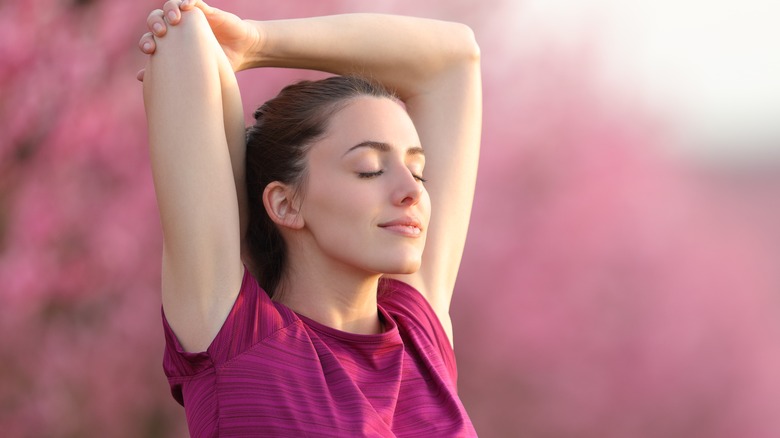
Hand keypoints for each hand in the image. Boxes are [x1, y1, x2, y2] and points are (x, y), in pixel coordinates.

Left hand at [137, 0, 260, 80]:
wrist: (242, 53)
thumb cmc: (217, 65)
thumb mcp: (194, 73)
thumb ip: (168, 72)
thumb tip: (139, 77)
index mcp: (172, 43)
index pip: (152, 37)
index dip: (147, 40)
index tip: (149, 50)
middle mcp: (179, 28)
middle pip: (156, 17)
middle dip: (154, 23)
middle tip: (160, 33)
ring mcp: (191, 18)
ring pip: (171, 5)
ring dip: (169, 10)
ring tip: (174, 20)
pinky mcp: (207, 11)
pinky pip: (194, 1)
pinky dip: (188, 0)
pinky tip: (187, 5)